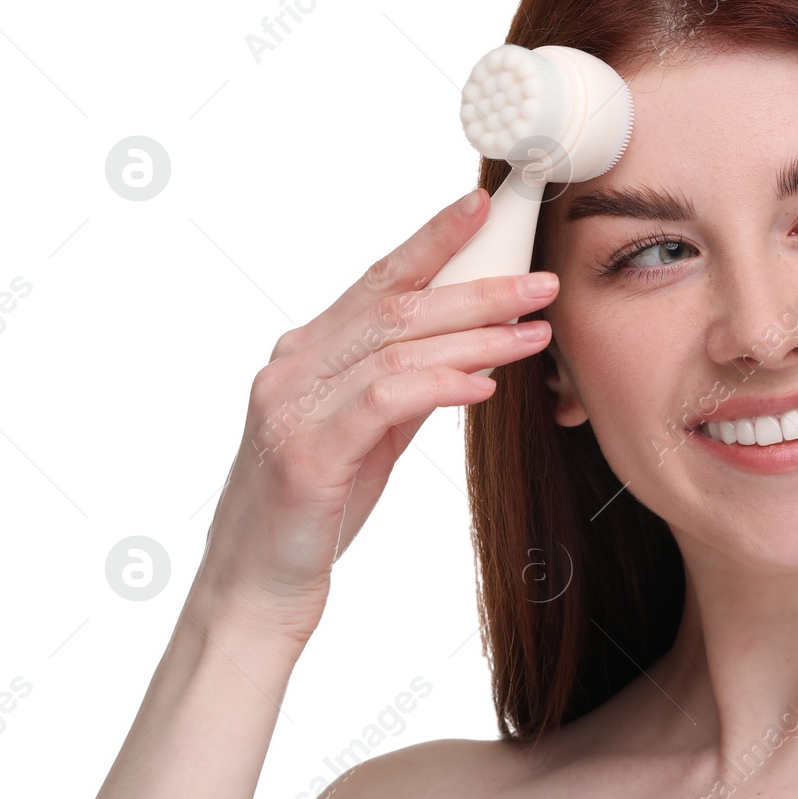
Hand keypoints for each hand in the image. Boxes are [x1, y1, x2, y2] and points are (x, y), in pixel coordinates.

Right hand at [192, 189, 556, 640]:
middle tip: (541, 282)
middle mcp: (294, 368)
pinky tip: (484, 385)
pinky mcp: (307, 455)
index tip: (482, 207)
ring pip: (398, 349)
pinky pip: (385, 402)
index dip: (431, 239)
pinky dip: (441, 384)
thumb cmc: (313, 513)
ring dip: (476, 338)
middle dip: (477, 288)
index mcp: (306, 354)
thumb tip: (466, 352)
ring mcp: (293, 408)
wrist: (256, 591)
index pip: (378, 280)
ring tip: (534, 334)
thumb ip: (402, 389)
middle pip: (397, 307)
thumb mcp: (366, 438)